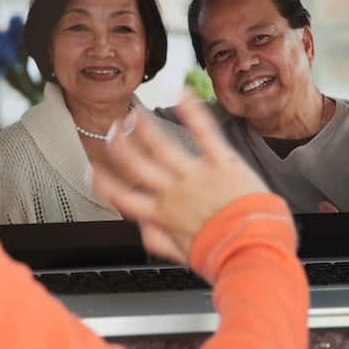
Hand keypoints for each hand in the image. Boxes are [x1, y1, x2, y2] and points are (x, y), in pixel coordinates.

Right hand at [89, 93, 269, 265]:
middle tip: (112, 131)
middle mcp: (173, 192)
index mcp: (162, 216)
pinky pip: (203, 131)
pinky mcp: (221, 162)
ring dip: (144, 127)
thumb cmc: (225, 255)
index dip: (103, 183)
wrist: (254, 251)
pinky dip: (191, 110)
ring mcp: (196, 175)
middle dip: (119, 146)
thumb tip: (143, 228)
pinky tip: (181, 93)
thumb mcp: (185, 256)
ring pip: (161, 145)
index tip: (93, 170)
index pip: (123, 197)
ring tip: (135, 113)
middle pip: (135, 164)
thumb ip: (159, 241)